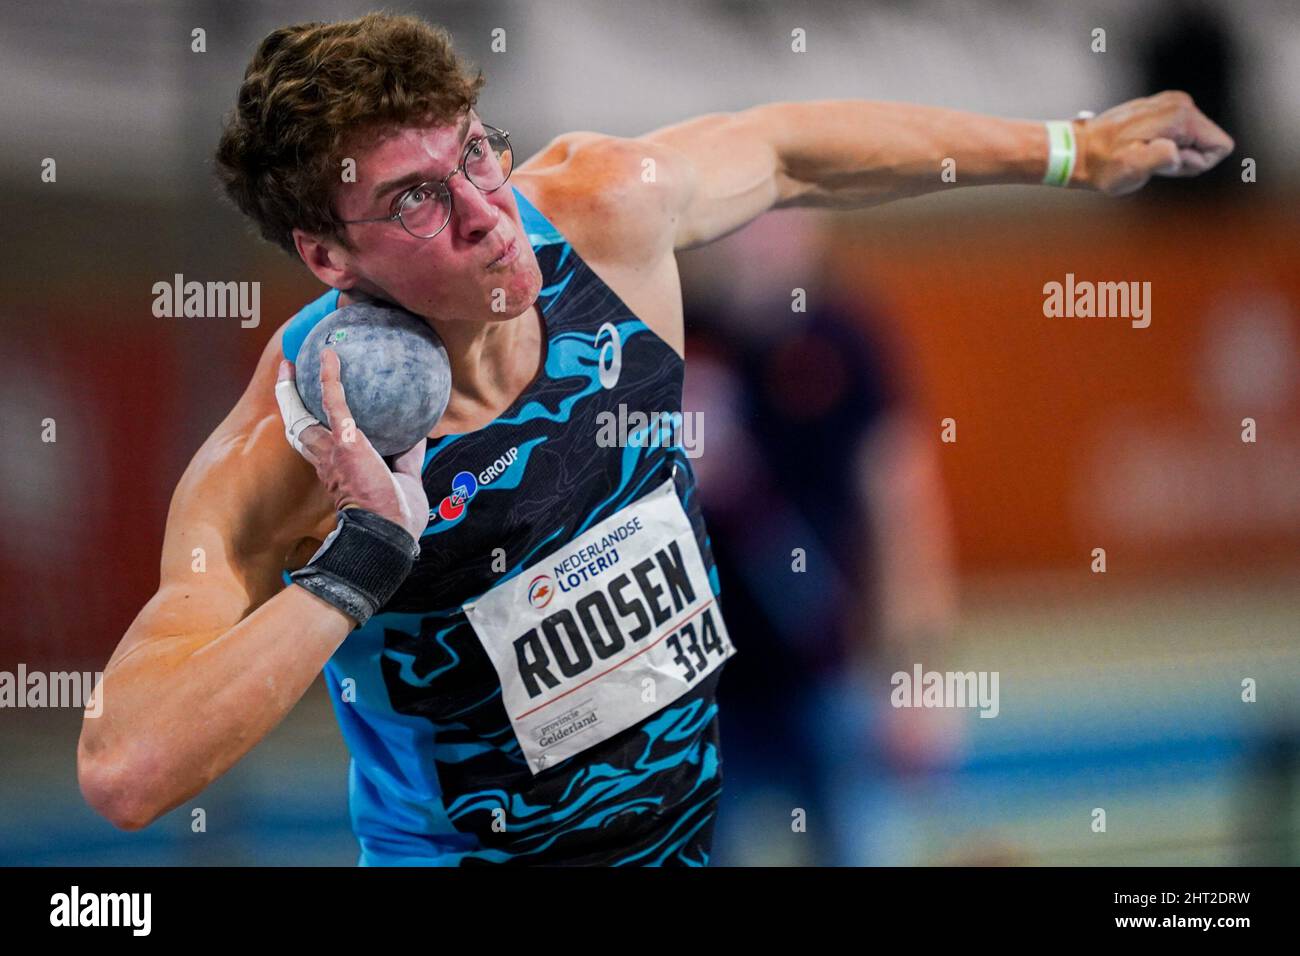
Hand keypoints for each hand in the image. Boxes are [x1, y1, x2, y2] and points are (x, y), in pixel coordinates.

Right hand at [274, 348, 429, 540]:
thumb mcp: (404, 479)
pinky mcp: (343, 440)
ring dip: (296, 386)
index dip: (315, 428)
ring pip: (302, 414)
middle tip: (290, 377)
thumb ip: (407, 456)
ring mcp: (331, 450)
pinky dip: (330, 376)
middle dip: (291, 402)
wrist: (388, 532)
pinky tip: (330, 355)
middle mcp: (328, 460)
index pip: (321, 446)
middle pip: (300, 427)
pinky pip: (333, 400)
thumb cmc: (396, 517)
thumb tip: (418, 434)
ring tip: (297, 360)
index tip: (316, 411)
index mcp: (339, 472)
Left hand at [1075, 90, 1234, 196]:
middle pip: (1208, 141)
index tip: (1166, 163)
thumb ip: (1161, 159)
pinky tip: (1141, 147)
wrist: (1079, 150)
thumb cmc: (1105, 165)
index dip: (1196, 163)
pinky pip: (1181, 133)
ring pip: (1195, 138)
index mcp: (1181, 115)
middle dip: (1186, 158)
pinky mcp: (1162, 107)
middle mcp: (1180, 102)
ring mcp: (1171, 102)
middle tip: (1150, 160)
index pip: (1220, 146)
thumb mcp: (1133, 169)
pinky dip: (1165, 145)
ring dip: (1174, 153)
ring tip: (1143, 154)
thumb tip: (1176, 151)